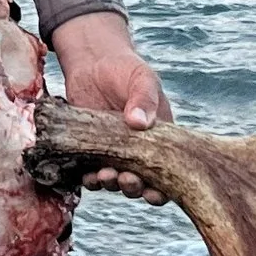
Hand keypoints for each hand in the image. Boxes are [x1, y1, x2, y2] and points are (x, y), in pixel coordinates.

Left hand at [49, 11, 171, 198]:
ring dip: (112, 184)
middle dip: (135, 187)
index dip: (163, 188)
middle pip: (142, 182)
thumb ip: (144, 99)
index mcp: (160, 139)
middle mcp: (139, 152)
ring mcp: (114, 154)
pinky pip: (92, 174)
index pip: (168, 171)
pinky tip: (88, 177)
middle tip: (126, 179)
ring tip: (105, 176)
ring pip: (117, 181)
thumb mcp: (142, 79)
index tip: (154, 192)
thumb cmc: (125, 69)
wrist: (92, 63)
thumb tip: (139, 123)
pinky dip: (91, 180)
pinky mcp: (91, 152)